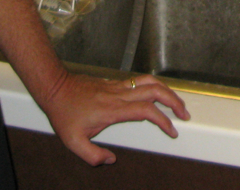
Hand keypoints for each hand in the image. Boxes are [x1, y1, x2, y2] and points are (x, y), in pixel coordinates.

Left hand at [42, 72, 189, 165]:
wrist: (55, 88)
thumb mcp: (73, 141)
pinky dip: (155, 86)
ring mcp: (118, 86)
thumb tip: (110, 160)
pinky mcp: (115, 82)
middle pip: (155, 91)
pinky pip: (140, 80)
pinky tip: (157, 94)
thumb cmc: (64, 112)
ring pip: (150, 82)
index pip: (146, 111)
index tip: (172, 130)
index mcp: (113, 109)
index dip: (163, 121)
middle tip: (184, 114)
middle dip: (175, 102)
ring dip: (167, 90)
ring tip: (177, 102)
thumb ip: (92, 155)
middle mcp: (119, 94)